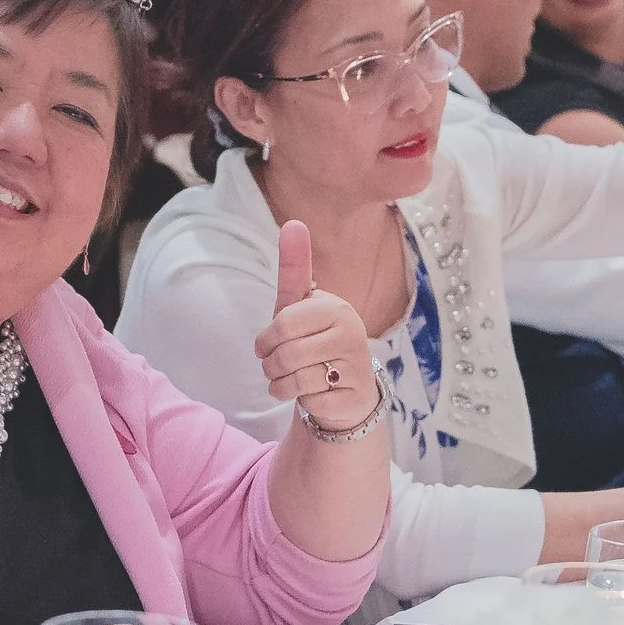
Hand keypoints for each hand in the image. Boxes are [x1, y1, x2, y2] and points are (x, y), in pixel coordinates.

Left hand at [252, 221, 377, 431]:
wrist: (343, 389)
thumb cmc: (313, 342)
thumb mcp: (298, 306)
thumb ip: (294, 268)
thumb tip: (293, 223)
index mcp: (336, 307)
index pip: (283, 323)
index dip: (266, 340)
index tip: (267, 344)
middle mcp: (352, 332)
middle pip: (286, 354)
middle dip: (271, 365)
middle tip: (278, 366)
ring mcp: (357, 366)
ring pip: (296, 379)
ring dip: (281, 385)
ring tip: (291, 379)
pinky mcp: (354, 397)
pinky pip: (309, 401)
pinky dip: (301, 401)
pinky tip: (312, 395)